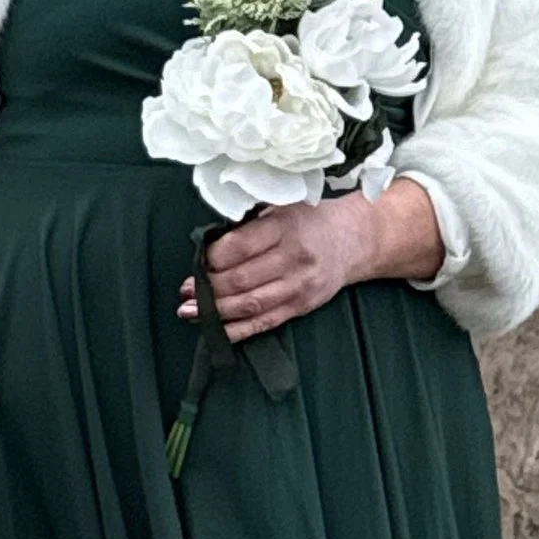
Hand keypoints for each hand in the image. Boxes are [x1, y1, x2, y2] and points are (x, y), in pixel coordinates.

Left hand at [180, 176, 445, 340]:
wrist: (353, 240)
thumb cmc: (308, 221)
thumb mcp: (281, 208)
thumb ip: (249, 225)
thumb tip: (208, 247)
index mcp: (285, 227)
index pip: (238, 247)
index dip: (212, 257)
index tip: (199, 259)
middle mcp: (294, 258)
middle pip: (240, 280)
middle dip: (207, 287)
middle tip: (186, 289)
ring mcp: (299, 286)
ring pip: (249, 305)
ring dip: (214, 311)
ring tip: (189, 311)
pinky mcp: (301, 306)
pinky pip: (263, 323)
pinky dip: (235, 330)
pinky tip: (214, 329)